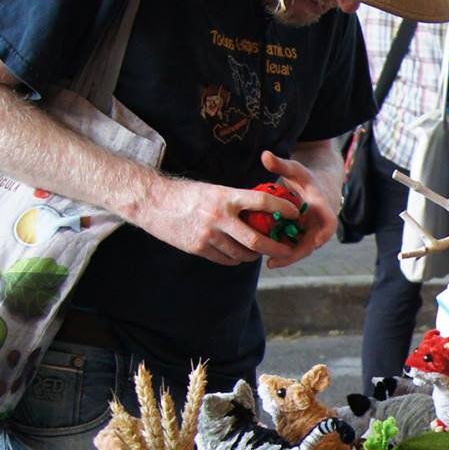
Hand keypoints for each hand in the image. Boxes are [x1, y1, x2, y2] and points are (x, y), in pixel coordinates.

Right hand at [128, 174, 296, 266]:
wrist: (153, 203)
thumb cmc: (187, 194)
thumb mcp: (214, 190)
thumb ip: (236, 200)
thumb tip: (262, 209)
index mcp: (226, 197)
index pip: (262, 202)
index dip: (282, 209)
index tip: (295, 214)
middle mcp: (219, 217)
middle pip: (256, 240)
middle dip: (276, 248)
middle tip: (286, 249)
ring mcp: (208, 235)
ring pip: (242, 253)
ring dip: (254, 255)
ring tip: (260, 252)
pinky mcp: (198, 248)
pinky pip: (226, 259)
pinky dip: (236, 258)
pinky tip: (238, 254)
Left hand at [259, 148, 339, 268]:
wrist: (318, 188)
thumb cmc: (307, 177)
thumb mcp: (296, 169)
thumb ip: (281, 164)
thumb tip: (265, 155)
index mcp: (324, 209)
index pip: (329, 225)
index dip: (322, 235)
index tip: (313, 244)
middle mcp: (320, 225)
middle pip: (311, 244)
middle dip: (294, 255)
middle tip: (274, 262)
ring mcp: (312, 233)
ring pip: (301, 249)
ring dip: (287, 257)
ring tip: (269, 262)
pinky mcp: (303, 238)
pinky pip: (294, 247)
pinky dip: (282, 251)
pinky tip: (265, 255)